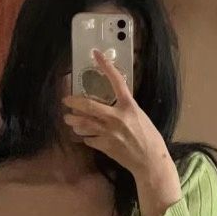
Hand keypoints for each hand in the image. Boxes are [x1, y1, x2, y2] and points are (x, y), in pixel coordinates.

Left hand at [62, 49, 167, 175]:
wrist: (150, 161)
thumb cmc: (149, 137)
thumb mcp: (139, 115)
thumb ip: (125, 108)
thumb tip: (112, 103)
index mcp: (129, 106)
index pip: (116, 80)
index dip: (106, 65)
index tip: (96, 54)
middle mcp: (117, 117)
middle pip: (88, 105)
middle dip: (73, 101)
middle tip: (66, 100)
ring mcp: (108, 132)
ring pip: (83, 123)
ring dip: (74, 121)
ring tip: (69, 119)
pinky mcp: (104, 146)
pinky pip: (88, 139)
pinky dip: (86, 137)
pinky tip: (85, 136)